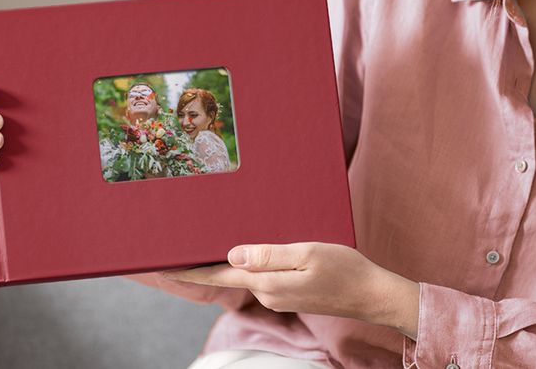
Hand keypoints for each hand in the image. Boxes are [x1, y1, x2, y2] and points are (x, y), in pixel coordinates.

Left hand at [162, 242, 418, 338]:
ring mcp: (277, 295)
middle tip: (176, 247)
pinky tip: (245, 251)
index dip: (189, 271)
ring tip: (205, 241)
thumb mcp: (308, 253)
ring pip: (244, 274)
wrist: (372, 294)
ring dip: (226, 261)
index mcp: (268, 283)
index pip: (219, 276)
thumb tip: (233, 255)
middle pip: (227, 275)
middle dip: (202, 262)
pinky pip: (260, 275)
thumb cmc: (345, 269)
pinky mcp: (287, 293)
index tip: (163, 267)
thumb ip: (269, 255)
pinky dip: (248, 263)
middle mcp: (267, 292)